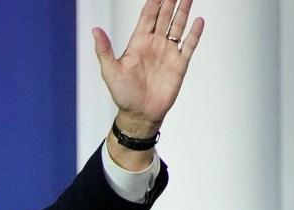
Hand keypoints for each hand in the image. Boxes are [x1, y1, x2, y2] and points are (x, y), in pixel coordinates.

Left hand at [94, 0, 203, 135]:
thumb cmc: (123, 95)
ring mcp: (168, 53)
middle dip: (170, 2)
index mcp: (138, 43)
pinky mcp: (179, 65)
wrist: (139, 115)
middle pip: (164, 17)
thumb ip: (104, 50)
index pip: (148, 16)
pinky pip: (188, 45)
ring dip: (183, 11)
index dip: (154, 2)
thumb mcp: (110, 71)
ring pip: (177, 26)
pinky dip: (194, 33)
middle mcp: (155, 44)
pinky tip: (198, 21)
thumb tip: (95, 30)